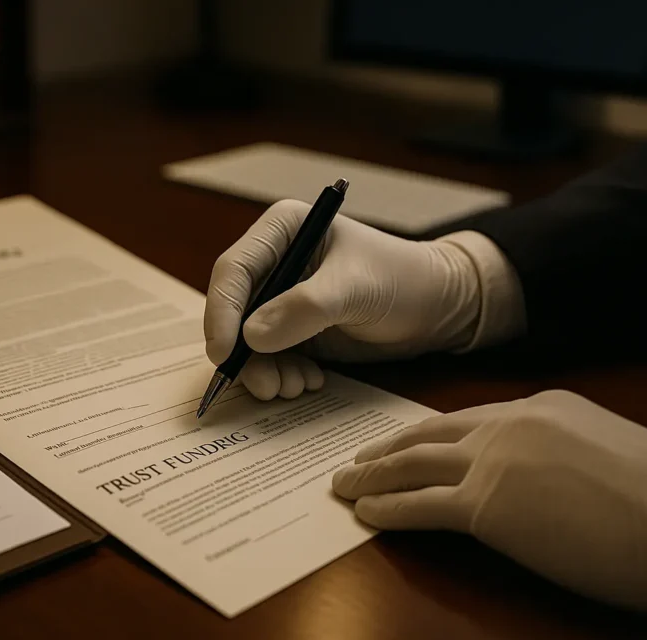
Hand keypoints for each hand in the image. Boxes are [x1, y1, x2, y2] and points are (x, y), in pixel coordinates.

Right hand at [204, 200, 481, 399]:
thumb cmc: (402, 279)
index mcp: (282, 231)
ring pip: (247, 341)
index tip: (225, 353)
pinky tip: (310, 381)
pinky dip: (281, 375)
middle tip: (267, 385)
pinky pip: (268, 358)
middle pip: (233, 310)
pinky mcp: (291, 330)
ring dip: (264, 371)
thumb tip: (251, 337)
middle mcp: (274, 263)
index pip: (234, 270)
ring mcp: (281, 299)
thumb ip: (304, 308)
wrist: (437, 307)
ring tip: (295, 387)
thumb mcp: (355, 287)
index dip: (222, 312)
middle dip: (244, 352)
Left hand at [333, 390, 646, 610]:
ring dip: (372, 474)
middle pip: (430, 433)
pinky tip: (365, 512)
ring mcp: (495, 461)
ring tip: (343, 484)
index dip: (429, 434)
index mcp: (542, 408)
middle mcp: (510, 425)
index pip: (469, 419)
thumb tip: (536, 477)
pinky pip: (420, 504)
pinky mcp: (486, 505)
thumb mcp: (602, 454)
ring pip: (414, 463)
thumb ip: (558, 454)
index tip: (404, 442)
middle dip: (388, 447)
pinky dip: (387, 508)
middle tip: (357, 456)